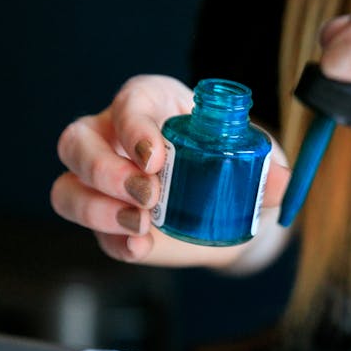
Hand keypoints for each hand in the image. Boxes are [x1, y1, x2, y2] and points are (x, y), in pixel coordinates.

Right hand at [51, 74, 290, 268]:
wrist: (225, 205)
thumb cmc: (227, 162)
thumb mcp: (250, 160)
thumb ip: (265, 170)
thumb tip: (283, 182)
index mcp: (149, 104)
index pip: (128, 104)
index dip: (134, 127)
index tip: (156, 156)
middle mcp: (111, 136)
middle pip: (77, 143)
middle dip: (106, 171)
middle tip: (150, 195)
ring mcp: (100, 182)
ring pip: (68, 188)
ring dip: (97, 210)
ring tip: (141, 224)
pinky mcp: (105, 219)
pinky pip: (90, 232)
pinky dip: (113, 242)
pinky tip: (140, 247)